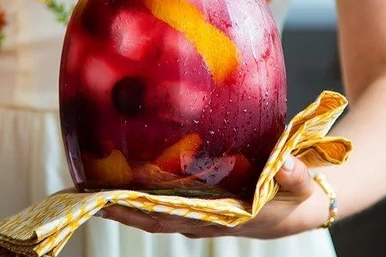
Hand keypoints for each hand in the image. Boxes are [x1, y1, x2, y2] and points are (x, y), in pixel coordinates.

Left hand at [99, 155, 327, 239]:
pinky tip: (123, 180)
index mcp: (223, 217)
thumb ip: (295, 175)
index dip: (138, 213)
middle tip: (80, 194)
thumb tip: (286, 166)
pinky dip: (140, 196)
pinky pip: (164, 203)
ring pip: (154, 213)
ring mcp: (200, 214)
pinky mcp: (201, 205)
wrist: (306, 206)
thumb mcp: (302, 186)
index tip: (108, 203)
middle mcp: (205, 219)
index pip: (171, 218)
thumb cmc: (300, 196)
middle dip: (116, 210)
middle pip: (151, 219)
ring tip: (90, 187)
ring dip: (123, 204)